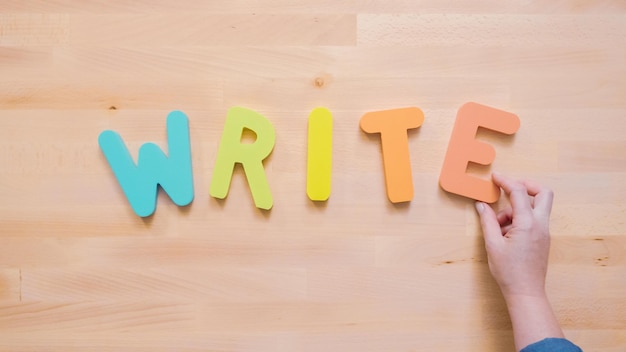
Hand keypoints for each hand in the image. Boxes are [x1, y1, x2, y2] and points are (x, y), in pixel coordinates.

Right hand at [475, 173, 553, 297]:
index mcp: (528, 224)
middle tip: (509, 188)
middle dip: (526, 186)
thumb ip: (488, 221)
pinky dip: (520, 219)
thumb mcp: (492, 244)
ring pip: (536, 207)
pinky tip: (505, 233)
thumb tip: (482, 205)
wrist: (525, 292)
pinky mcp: (542, 239)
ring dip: (517, 208)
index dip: (506, 181)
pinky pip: (534, 220)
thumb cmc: (509, 271)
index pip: (519, 193)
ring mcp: (544, 232)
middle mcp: (540, 225)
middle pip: (543, 193)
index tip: (495, 177)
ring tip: (498, 226)